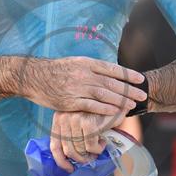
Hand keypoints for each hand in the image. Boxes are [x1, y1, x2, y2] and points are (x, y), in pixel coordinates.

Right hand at [25, 56, 146, 114]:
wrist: (33, 76)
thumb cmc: (55, 70)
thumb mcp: (74, 62)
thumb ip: (91, 68)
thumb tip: (109, 72)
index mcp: (86, 63)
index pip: (112, 69)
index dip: (128, 75)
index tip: (140, 80)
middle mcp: (84, 74)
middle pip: (112, 83)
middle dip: (129, 90)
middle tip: (142, 95)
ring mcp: (77, 88)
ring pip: (105, 94)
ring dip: (120, 100)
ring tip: (132, 105)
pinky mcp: (70, 101)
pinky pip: (92, 106)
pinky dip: (105, 109)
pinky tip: (115, 112)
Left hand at [50, 110, 126, 170]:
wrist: (115, 101)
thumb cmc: (96, 114)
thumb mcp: (78, 122)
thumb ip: (70, 135)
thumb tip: (69, 159)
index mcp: (59, 118)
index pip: (55, 146)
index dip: (61, 161)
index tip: (69, 168)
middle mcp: (64, 118)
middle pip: (69, 150)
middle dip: (81, 158)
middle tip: (91, 158)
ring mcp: (75, 120)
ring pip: (80, 150)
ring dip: (92, 153)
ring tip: (98, 146)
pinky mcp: (88, 123)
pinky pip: (91, 147)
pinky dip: (98, 148)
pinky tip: (102, 141)